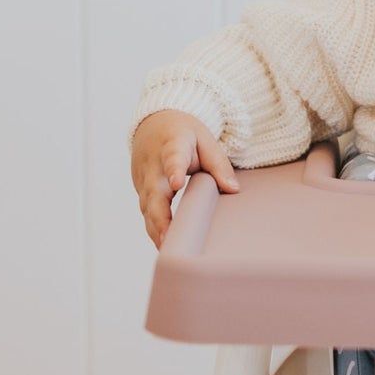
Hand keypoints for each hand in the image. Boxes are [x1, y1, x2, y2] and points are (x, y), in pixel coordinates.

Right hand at [131, 109, 239, 248]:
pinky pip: (146, 211)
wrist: (153, 124)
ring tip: (167, 249)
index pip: (173, 157)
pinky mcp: (140, 190)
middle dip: (160, 217)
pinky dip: (154, 228)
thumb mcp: (205, 141)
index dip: (174, 170)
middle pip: (154, 192)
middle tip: (169, 239)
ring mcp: (143, 178)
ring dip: (156, 229)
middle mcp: (153, 164)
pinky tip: (164, 246)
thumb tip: (233, 189)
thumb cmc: (183, 134)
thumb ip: (219, 164)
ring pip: (147, 207)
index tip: (176, 184)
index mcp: (172, 145)